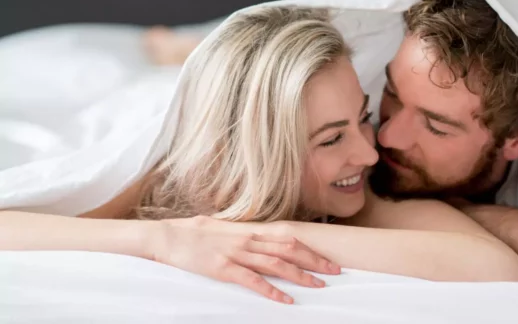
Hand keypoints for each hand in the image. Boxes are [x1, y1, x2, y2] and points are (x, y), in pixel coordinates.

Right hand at [150, 216, 340, 303]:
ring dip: (300, 276)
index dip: (310, 249)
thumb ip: (243, 237)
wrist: (168, 237)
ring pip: (276, 264)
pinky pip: (252, 281)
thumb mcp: (223, 231)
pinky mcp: (223, 268)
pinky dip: (272, 290)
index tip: (327, 258)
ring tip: (318, 285)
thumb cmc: (194, 235)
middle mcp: (248, 241)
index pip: (288, 239)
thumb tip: (258, 241)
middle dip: (314, 261)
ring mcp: (236, 254)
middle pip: (290, 250)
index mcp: (249, 233)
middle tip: (335, 271)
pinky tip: (285, 299)